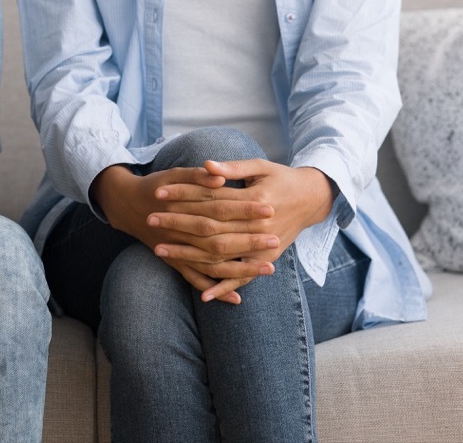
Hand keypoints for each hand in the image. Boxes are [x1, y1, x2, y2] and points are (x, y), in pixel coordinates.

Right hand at [91, 165, 277, 304]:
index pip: (220, 208)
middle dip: (249, 241)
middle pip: (220, 239)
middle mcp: (181, 232)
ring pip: (212, 264)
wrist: (127, 205)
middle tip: (276, 239)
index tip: (269, 208)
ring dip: (240, 269)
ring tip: (269, 268)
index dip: (244, 209)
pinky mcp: (175, 262)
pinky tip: (237, 298)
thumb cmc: (156, 186)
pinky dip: (215, 290)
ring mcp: (178, 251)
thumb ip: (197, 177)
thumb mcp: (173, 174)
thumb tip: (219, 178)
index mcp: (183, 207)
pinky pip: (196, 280)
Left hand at [150, 160, 334, 301]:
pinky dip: (224, 288)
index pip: (211, 198)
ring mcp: (263, 246)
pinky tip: (203, 296)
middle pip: (210, 228)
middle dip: (178, 225)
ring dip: (189, 255)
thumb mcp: (260, 166)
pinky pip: (243, 278)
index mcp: (256, 200)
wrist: (312, 199)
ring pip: (220, 254)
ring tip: (159, 251)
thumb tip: (207, 166)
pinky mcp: (266, 260)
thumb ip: (233, 168)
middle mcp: (258, 226)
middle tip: (150, 220)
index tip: (158, 193)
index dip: (183, 195)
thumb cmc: (281, 178)